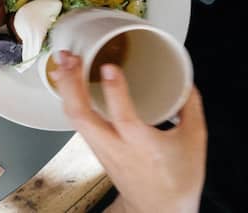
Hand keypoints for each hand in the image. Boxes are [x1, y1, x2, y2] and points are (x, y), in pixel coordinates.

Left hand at [50, 51, 205, 212]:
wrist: (158, 208)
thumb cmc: (176, 179)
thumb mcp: (194, 142)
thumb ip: (191, 108)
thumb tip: (185, 81)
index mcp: (142, 146)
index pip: (124, 118)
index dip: (115, 91)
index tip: (109, 68)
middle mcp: (115, 146)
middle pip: (83, 116)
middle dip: (71, 84)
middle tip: (69, 58)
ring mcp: (100, 147)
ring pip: (74, 118)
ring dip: (65, 88)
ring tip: (63, 62)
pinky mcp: (93, 146)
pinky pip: (75, 120)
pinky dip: (68, 98)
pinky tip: (66, 81)